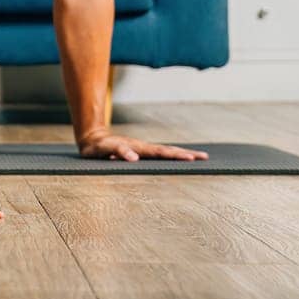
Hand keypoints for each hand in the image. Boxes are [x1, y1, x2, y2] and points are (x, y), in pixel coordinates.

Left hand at [77, 130, 208, 161]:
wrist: (92, 139)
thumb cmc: (97, 147)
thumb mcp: (104, 149)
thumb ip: (118, 151)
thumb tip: (134, 159)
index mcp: (138, 148)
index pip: (160, 152)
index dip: (174, 156)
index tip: (190, 159)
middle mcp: (143, 148)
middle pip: (168, 151)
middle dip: (186, 154)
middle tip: (205, 158)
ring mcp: (143, 150)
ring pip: (166, 151)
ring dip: (182, 154)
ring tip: (200, 157)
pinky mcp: (142, 153)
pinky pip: (160, 155)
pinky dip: (173, 156)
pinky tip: (182, 160)